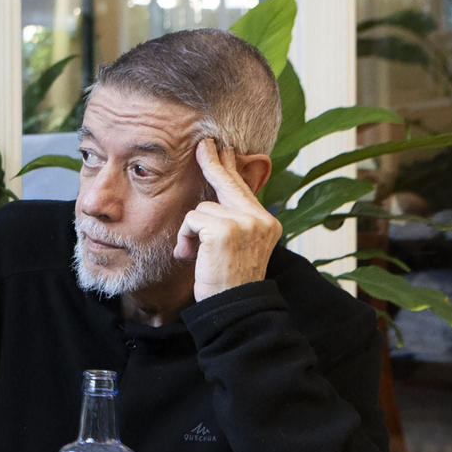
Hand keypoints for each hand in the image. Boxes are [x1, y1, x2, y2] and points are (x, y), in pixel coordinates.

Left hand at [177, 138, 281, 302]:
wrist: (233, 307)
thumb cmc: (228, 280)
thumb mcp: (235, 247)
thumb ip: (231, 221)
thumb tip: (214, 198)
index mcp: (266, 222)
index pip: (244, 188)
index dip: (231, 168)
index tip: (225, 149)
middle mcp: (261, 219)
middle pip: (229, 183)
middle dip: (213, 163)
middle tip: (204, 144)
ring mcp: (245, 223)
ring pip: (202, 208)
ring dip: (190, 232)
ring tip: (195, 255)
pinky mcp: (225, 230)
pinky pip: (192, 219)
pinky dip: (185, 237)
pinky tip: (190, 256)